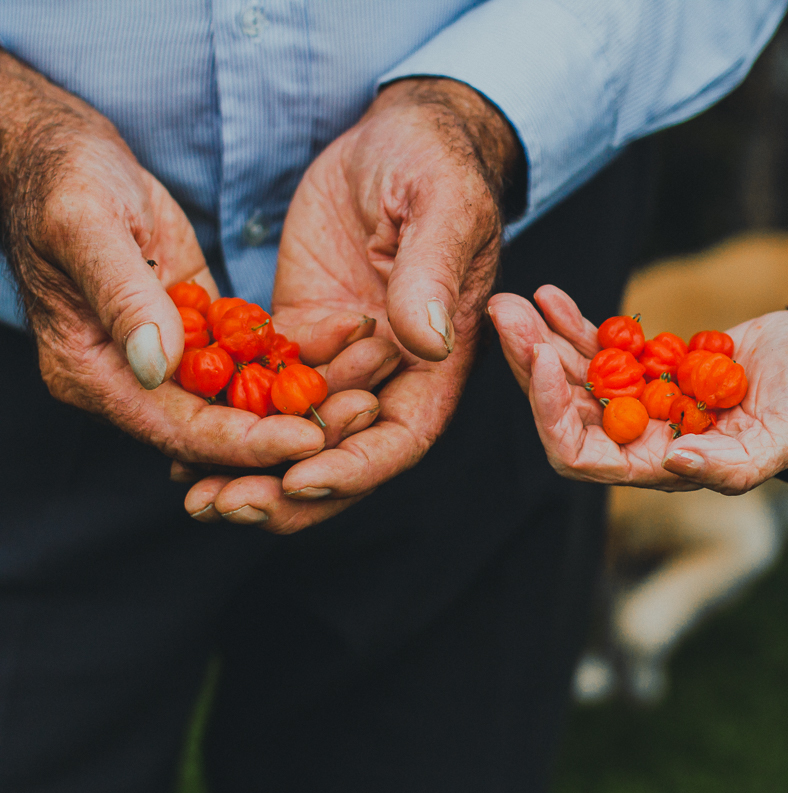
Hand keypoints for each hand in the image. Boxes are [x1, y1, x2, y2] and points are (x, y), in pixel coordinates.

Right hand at [0, 51, 326, 467]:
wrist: (65, 151)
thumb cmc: (63, 179)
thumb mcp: (86, 224)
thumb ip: (122, 294)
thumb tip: (157, 361)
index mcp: (93, 372)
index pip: (179, 428)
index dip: (246, 441)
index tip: (309, 439)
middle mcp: (131, 379)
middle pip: (220, 427)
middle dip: (290, 428)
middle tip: (363, 415)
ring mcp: (166, 358)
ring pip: (245, 396)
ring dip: (305, 394)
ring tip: (370, 385)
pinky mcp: (196, 331)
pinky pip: (251, 355)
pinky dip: (296, 354)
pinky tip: (349, 343)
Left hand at [184, 78, 521, 532]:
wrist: (398, 131)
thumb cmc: (436, 162)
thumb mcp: (443, 206)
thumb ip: (433, 273)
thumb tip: (424, 341)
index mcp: (439, 356)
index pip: (403, 434)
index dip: (356, 466)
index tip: (300, 478)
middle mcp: (391, 371)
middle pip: (343, 453)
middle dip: (288, 487)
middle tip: (226, 502)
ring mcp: (341, 356)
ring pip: (297, 432)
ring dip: (251, 465)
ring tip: (196, 493)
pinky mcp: (298, 331)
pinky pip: (263, 387)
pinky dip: (230, 416)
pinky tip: (182, 438)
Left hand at [487, 285, 787, 493]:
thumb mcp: (786, 436)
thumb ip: (735, 466)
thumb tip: (673, 462)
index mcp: (662, 464)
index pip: (583, 457)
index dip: (552, 415)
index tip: (541, 360)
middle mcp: (639, 437)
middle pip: (563, 412)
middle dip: (529, 367)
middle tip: (505, 315)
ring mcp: (638, 399)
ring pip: (571, 376)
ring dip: (538, 339)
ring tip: (514, 300)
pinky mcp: (644, 364)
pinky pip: (596, 347)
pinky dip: (569, 323)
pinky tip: (549, 295)